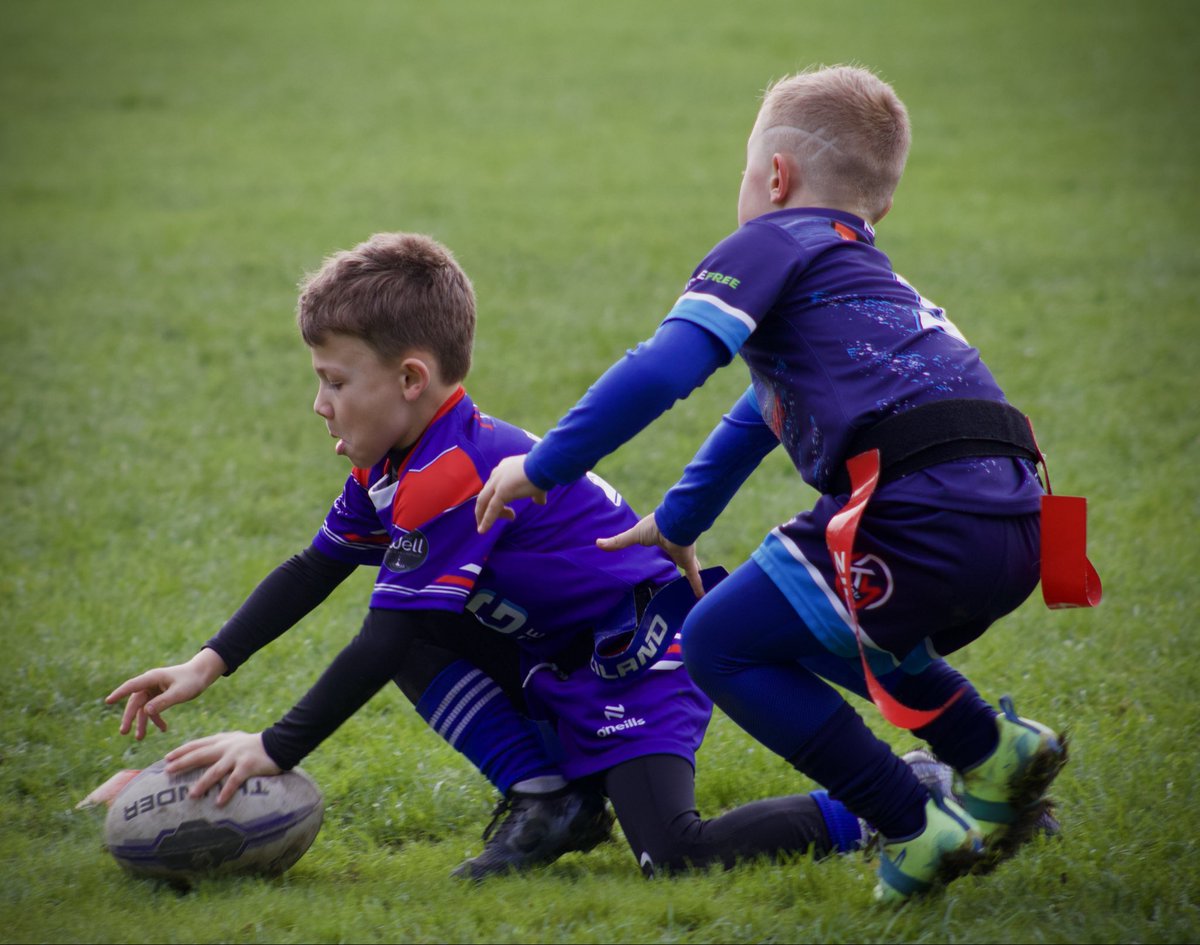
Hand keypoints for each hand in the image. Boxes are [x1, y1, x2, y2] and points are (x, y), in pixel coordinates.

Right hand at [105, 649, 226, 739]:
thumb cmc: (191, 680)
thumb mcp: (179, 692)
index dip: (119, 693)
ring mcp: (153, 690)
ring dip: (142, 722)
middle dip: (129, 717)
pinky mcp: (158, 696)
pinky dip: (156, 719)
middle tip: (124, 732)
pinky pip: (153, 709)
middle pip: (135, 702)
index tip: (108, 701)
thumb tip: (146, 711)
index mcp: (152, 678)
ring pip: (143, 708)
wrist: (202, 675)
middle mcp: (149, 683)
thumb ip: (163, 702)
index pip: (132, 686)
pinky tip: (163, 729)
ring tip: (140, 738)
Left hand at [165, 731, 281, 806]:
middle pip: (200, 755)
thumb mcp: (235, 740)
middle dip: (183, 763)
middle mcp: (227, 747)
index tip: (167, 758)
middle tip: (168, 771)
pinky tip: (218, 802)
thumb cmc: (255, 745)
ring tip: (191, 795)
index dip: (181, 751)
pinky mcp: (248, 766)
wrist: (279, 743)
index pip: (198, 744)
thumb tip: (202, 755)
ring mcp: (237, 756)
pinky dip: (226, 791)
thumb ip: (220, 746)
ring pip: (215, 770)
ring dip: (202, 783)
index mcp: (222, 740)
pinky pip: (234, 780)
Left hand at [475, 454, 546, 532]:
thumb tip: (540, 502)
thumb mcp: (538, 484)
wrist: (545, 465)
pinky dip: (486, 520)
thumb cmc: (544, 472)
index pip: (494, 485)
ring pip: (484, 502)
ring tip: (483, 529)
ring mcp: (498, 482)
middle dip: (484, 508)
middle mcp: (497, 473)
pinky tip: (483, 530)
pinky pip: (491, 509)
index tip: (509, 512)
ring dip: (482, 516)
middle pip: (485, 494)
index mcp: (504, 468)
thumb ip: (536, 494)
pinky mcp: (501, 491)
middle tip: (488, 520)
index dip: (497, 500)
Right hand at [597, 513, 704, 597]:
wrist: (672, 523)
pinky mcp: (688, 560)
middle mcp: (675, 547)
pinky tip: (701, 596)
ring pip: (690, 568)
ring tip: (695, 586)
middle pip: (678, 558)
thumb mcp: (633, 536)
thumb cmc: (653, 526)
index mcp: (663, 539)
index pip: (663, 546)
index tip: (662, 552)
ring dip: (692, 576)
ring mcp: (684, 555)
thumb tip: (597, 543)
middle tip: (680, 571)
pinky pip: (694, 576)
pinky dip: (698, 586)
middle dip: (681, 562)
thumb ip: (618, 542)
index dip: (663, 549)